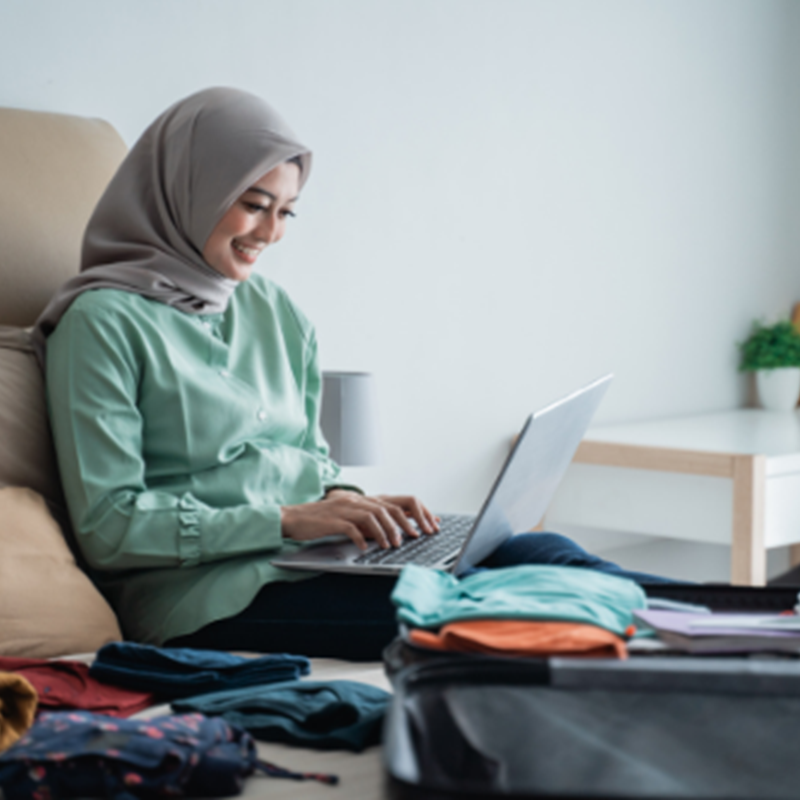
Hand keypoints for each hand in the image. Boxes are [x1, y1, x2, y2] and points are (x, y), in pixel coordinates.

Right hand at [281, 492, 438, 551]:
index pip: (395, 503)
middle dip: (404, 523)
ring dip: (385, 532)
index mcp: (363, 500)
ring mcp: (344, 509)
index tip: (428, 525)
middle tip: (414, 537)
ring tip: (392, 545)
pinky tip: (365, 547)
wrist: (295, 518)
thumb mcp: (350, 519)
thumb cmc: (323, 521)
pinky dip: (360, 537)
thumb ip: (369, 524)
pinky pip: (350, 527)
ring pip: (372, 516)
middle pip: (387, 508)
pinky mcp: (332, 520)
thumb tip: (391, 534)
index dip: (413, 513)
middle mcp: (356, 501)